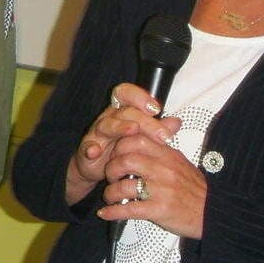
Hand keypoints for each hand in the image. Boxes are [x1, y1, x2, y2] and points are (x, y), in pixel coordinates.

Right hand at [65, 83, 175, 204]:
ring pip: (106, 124)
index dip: (140, 96)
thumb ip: (157, 129)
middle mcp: (109, 118)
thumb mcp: (141, 139)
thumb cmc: (120, 148)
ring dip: (120, 127)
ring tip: (133, 130)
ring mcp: (97, 133)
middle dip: (145, 121)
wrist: (98, 169)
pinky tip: (95, 151)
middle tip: (162, 135)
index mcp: (122, 112)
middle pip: (124, 111)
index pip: (127, 94)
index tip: (157, 108)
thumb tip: (177, 122)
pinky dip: (90, 148)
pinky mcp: (87, 149)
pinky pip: (87, 146)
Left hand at [96, 116, 205, 238]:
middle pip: (125, 160)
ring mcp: (162, 190)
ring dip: (110, 192)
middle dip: (111, 169)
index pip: (137, 139)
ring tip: (110, 196)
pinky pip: (129, 209)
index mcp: (168, 155)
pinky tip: (105, 213)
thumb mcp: (180, 161)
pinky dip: (113, 211)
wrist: (212, 212)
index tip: (116, 156)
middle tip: (111, 176)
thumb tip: (144, 133)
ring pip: (124, 186)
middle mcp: (164, 169)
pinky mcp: (160, 210)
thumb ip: (161, 148)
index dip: (119, 147)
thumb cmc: (194, 188)